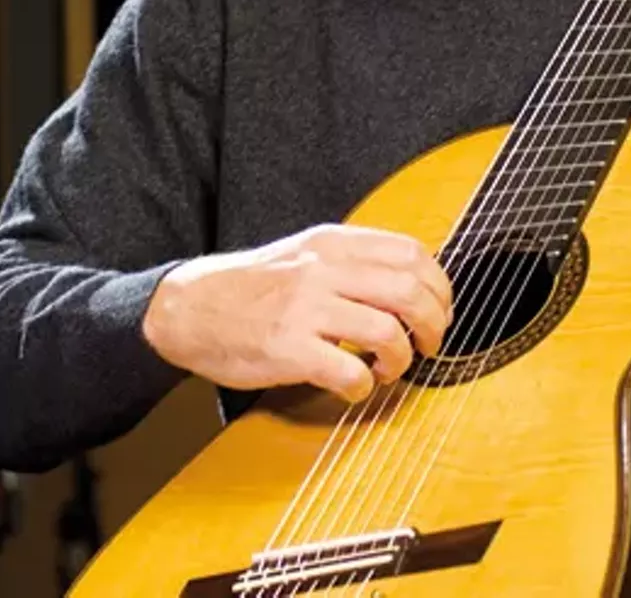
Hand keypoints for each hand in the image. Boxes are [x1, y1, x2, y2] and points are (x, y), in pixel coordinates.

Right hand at [142, 224, 452, 402]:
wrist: (190, 307)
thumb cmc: (254, 286)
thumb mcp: (306, 252)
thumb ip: (354, 260)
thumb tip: (413, 280)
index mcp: (333, 243)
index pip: (412, 253)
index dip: (439, 286)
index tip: (441, 310)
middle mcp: (323, 269)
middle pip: (409, 291)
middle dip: (433, 324)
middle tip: (429, 344)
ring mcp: (305, 308)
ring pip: (387, 332)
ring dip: (401, 359)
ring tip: (388, 368)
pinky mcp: (288, 349)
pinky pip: (349, 372)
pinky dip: (364, 387)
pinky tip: (355, 388)